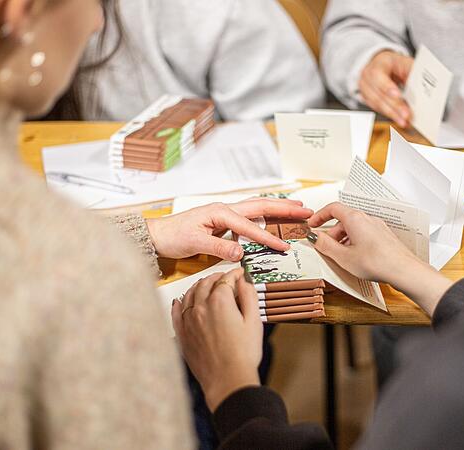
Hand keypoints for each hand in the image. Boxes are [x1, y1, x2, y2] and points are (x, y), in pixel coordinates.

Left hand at [147, 198, 313, 260]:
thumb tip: (241, 253)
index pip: (250, 227)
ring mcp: (225, 214)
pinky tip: (273, 219)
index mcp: (220, 213)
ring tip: (297, 208)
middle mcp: (225, 210)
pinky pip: (250, 217)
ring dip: (278, 209)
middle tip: (306, 210)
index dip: (268, 238)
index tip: (284, 246)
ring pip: (257, 209)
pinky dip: (265, 216)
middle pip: (261, 207)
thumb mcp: (194, 243)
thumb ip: (219, 248)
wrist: (157, 235)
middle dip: (285, 208)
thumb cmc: (173, 236)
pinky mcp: (223, 222)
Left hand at [172, 268, 263, 410]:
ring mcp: (188, 321)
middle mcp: (200, 308)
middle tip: (225, 276)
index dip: (235, 274)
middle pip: (206, 283)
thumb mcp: (254, 322)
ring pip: (189, 294)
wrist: (227, 380)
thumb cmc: (242, 355)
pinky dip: (178, 302)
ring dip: (199, 285)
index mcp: (220, 302)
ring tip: (206, 284)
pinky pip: (176, 312)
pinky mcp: (182, 334)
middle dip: (217, 276)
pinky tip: (179, 300)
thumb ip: (249, 296)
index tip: (240, 273)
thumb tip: (244, 281)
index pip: (226, 279)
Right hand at [308, 203, 451, 315]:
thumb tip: (313, 236)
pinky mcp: (384, 236)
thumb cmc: (377, 262)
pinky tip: (356, 258)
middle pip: (343, 220)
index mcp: (355, 218)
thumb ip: (325, 245)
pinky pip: (364, 234)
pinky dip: (354, 242)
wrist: (404, 270)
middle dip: (331, 233)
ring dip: (343, 239)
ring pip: (354, 228)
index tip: (312, 224)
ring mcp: (377, 226)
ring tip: (340, 256)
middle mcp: (367, 218)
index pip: (333, 208)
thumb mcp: (343, 257)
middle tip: (324, 247)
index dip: (320, 216)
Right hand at [359, 50, 413, 127]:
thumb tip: (423, 85)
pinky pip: (377, 108)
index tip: (398, 96)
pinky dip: (389, 115)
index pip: (378, 75)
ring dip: (392, 114)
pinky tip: (399, 119)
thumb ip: (412, 72)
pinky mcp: (366, 98)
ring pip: (376, 103)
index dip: (387, 87)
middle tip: (406, 115)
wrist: (384, 65)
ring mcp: (365, 87)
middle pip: (378, 93)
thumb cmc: (396, 64)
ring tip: (404, 121)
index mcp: (379, 62)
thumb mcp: (406, 63)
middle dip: (394, 105)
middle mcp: (367, 75)